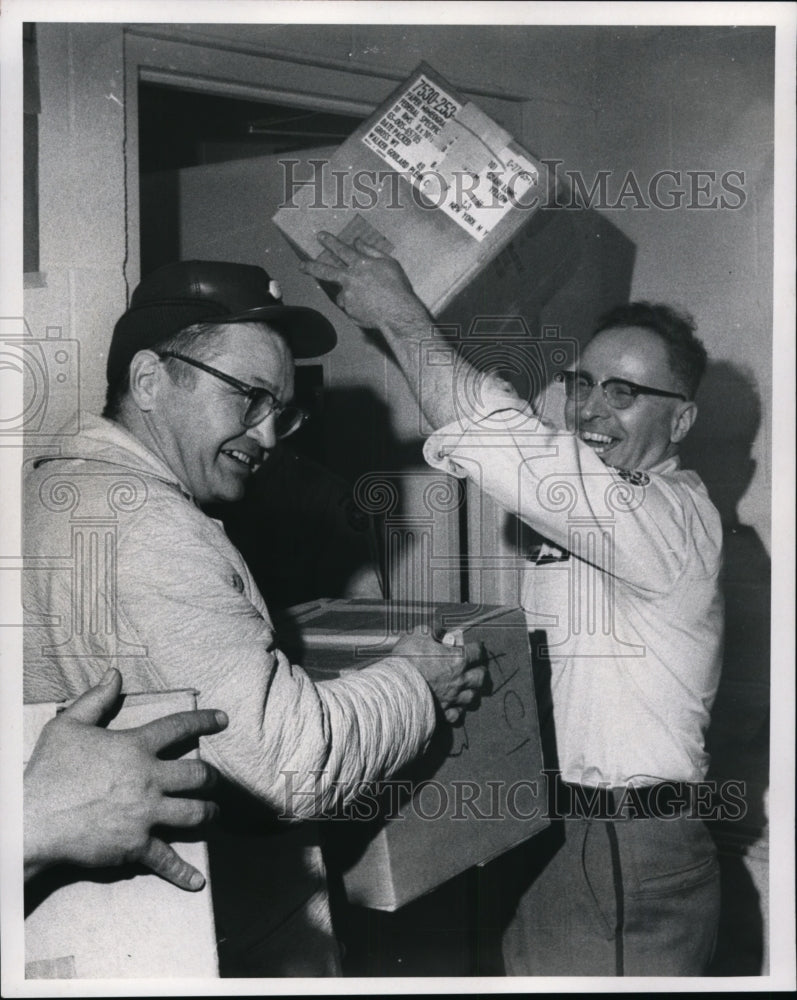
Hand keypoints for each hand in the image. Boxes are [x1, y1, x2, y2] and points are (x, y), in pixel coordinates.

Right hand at [24, 669, 227, 890]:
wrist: (33, 819)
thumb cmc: (49, 770)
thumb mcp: (69, 724)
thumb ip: (96, 698)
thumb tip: (115, 674)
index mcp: (136, 747)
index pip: (179, 727)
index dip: (204, 721)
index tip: (223, 719)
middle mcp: (149, 779)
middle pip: (198, 774)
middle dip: (212, 777)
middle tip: (215, 780)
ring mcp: (146, 813)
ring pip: (194, 813)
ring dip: (208, 813)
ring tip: (213, 813)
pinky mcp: (136, 844)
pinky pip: (166, 859)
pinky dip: (183, 872)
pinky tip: (197, 881)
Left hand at [299, 232, 429, 332]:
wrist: (398, 313)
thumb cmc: (397, 287)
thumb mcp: (389, 263)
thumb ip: (371, 251)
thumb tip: (357, 242)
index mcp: (360, 264)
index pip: (341, 249)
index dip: (330, 242)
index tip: (320, 236)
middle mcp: (349, 279)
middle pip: (325, 271)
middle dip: (311, 267)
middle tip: (301, 266)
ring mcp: (347, 296)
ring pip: (343, 294)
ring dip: (351, 295)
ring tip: (370, 300)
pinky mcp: (349, 312)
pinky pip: (352, 308)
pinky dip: (359, 308)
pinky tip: (372, 309)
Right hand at [391, 629, 486, 723]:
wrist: (397, 687)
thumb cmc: (409, 659)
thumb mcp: (418, 635)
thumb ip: (433, 631)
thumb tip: (440, 630)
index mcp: (457, 659)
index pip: (477, 652)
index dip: (479, 648)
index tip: (478, 647)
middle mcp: (460, 679)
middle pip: (480, 676)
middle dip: (480, 670)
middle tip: (477, 668)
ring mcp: (453, 697)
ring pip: (473, 697)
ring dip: (472, 690)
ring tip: (469, 688)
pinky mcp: (444, 712)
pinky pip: (458, 714)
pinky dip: (459, 710)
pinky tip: (456, 707)